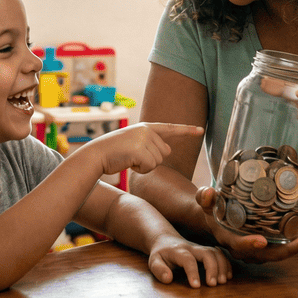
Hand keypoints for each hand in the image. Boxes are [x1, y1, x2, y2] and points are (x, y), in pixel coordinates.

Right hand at [82, 122, 204, 175]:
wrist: (96, 155)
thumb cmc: (114, 152)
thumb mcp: (134, 143)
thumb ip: (151, 145)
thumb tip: (168, 150)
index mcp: (146, 127)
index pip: (170, 128)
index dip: (187, 130)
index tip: (201, 130)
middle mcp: (146, 130)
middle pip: (164, 153)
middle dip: (151, 160)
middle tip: (132, 157)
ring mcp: (143, 139)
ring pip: (158, 161)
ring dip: (145, 166)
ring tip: (128, 159)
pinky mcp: (140, 150)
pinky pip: (150, 167)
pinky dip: (140, 170)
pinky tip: (128, 163)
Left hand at [146, 234, 231, 287]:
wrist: (165, 240)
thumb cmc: (161, 254)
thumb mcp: (154, 261)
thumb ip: (159, 270)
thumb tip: (168, 278)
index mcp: (178, 251)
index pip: (188, 260)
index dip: (193, 272)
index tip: (196, 286)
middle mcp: (192, 248)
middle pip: (207, 253)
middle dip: (212, 268)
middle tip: (213, 284)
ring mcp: (201, 248)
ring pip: (216, 253)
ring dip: (222, 266)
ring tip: (223, 281)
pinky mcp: (207, 251)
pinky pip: (220, 254)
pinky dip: (227, 264)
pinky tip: (228, 276)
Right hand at [195, 187, 297, 262]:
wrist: (217, 217)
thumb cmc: (211, 208)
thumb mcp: (204, 202)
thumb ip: (204, 197)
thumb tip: (208, 192)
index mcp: (230, 240)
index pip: (240, 246)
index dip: (250, 245)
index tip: (261, 241)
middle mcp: (248, 249)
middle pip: (270, 254)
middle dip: (291, 249)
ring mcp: (260, 248)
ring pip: (282, 250)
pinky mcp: (270, 242)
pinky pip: (286, 242)